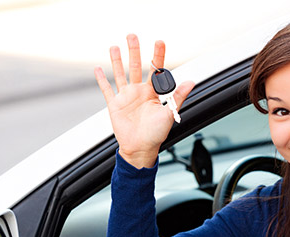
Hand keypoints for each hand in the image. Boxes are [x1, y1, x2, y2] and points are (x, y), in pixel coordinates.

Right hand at [94, 35, 194, 168]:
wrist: (141, 149)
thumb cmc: (156, 134)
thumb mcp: (170, 113)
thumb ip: (178, 96)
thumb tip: (191, 82)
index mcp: (153, 93)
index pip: (156, 70)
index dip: (157, 56)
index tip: (159, 42)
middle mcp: (139, 92)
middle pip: (136, 67)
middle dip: (134, 51)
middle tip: (132, 35)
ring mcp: (126, 97)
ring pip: (121, 74)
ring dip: (117, 61)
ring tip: (115, 47)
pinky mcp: (114, 105)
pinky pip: (107, 90)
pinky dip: (102, 80)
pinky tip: (98, 69)